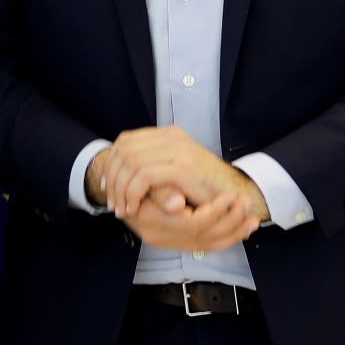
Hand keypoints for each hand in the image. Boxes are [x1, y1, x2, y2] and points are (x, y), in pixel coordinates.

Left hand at [94, 126, 268, 224]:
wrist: (236, 194)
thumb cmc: (203, 187)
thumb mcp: (172, 173)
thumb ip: (150, 168)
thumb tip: (114, 176)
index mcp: (168, 135)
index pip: (126, 140)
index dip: (112, 163)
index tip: (108, 185)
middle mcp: (171, 137)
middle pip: (124, 150)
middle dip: (113, 178)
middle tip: (112, 203)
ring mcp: (177, 150)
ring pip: (130, 163)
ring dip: (121, 189)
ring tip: (122, 209)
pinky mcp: (182, 167)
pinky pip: (143, 176)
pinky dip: (132, 193)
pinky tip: (133, 207)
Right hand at [125, 189, 260, 252]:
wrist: (121, 195)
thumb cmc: (133, 182)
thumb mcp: (142, 183)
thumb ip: (161, 192)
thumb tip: (178, 204)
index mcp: (154, 223)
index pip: (193, 225)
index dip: (215, 213)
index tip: (230, 196)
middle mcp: (163, 238)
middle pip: (205, 238)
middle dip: (231, 223)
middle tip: (246, 204)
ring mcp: (172, 242)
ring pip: (210, 245)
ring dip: (234, 232)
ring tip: (252, 219)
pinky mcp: (180, 243)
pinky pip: (209, 247)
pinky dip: (230, 238)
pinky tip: (244, 229)